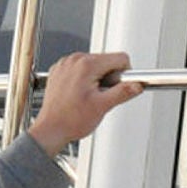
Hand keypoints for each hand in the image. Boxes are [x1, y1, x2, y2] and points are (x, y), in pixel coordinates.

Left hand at [27, 51, 143, 156]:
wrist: (50, 129)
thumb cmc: (70, 120)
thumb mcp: (103, 106)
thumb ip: (123, 92)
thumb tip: (136, 85)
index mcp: (86, 65)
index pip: (120, 58)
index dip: (125, 74)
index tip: (120, 86)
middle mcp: (74, 60)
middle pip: (106, 60)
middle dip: (109, 77)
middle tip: (100, 96)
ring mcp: (65, 64)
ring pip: (93, 64)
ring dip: (97, 78)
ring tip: (88, 97)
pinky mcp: (59, 70)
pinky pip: (79, 68)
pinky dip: (83, 79)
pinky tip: (79, 94)